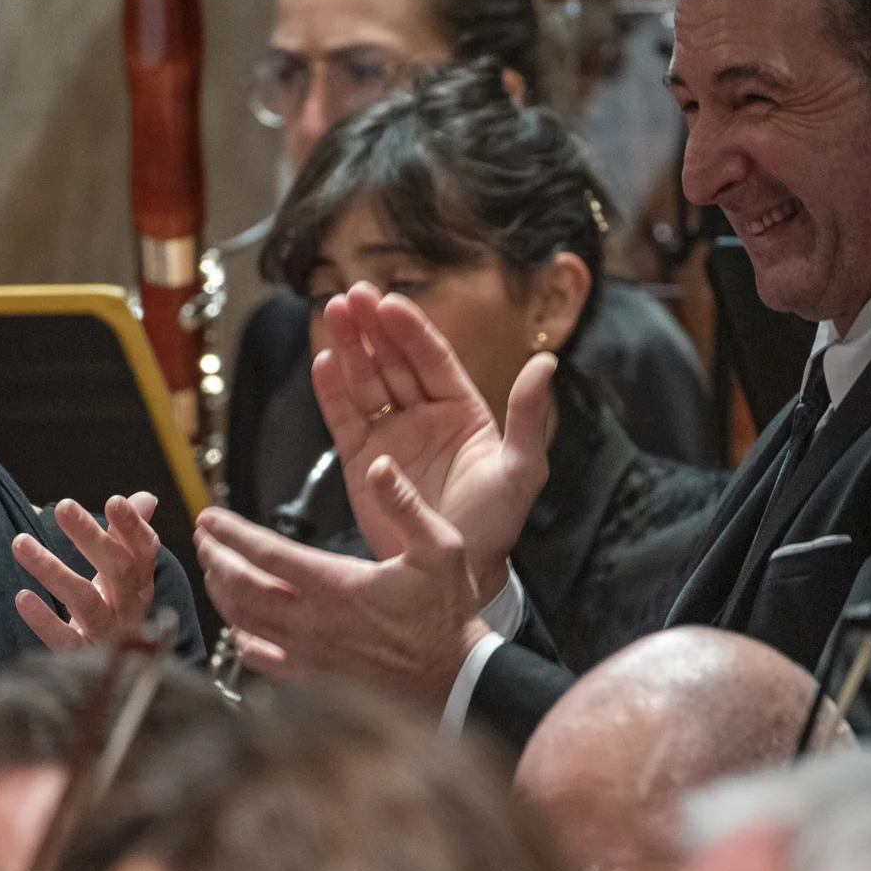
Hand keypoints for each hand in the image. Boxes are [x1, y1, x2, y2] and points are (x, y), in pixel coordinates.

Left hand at [13, 492, 162, 648]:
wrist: (116, 670)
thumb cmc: (115, 608)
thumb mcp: (125, 573)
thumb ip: (129, 535)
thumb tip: (145, 498)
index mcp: (141, 582)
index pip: (144, 550)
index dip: (133, 526)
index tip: (114, 501)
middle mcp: (130, 607)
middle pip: (117, 569)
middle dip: (91, 536)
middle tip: (62, 506)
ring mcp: (107, 633)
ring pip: (85, 600)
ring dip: (52, 570)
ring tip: (20, 542)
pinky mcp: (83, 655)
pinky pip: (64, 639)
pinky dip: (44, 620)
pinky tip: (23, 597)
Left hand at [197, 455, 492, 708]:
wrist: (456, 677)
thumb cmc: (447, 612)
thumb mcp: (440, 547)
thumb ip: (405, 504)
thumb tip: (379, 466)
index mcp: (339, 585)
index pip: (267, 554)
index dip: (231, 534)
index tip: (209, 517)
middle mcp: (316, 621)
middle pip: (243, 588)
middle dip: (215, 560)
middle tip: (203, 539)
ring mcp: (311, 654)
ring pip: (245, 623)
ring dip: (222, 594)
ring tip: (213, 571)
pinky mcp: (315, 677)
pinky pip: (262, 660)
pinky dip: (240, 640)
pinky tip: (236, 627)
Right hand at [316, 283, 552, 588]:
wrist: (459, 574)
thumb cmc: (496, 524)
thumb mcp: (522, 470)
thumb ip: (529, 416)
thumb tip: (547, 363)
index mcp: (463, 410)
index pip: (432, 358)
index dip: (411, 329)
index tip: (390, 302)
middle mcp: (424, 415)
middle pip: (393, 361)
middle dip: (373, 327)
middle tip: (353, 296)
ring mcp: (391, 437)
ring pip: (365, 382)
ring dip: (349, 348)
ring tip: (333, 314)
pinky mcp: (362, 462)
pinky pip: (345, 419)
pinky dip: (332, 392)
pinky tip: (323, 362)